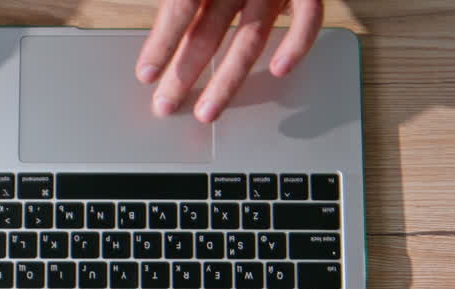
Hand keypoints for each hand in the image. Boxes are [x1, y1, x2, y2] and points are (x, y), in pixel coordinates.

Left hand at [136, 0, 323, 122]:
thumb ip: (185, 2)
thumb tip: (160, 34)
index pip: (180, 7)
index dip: (162, 42)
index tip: (146, 74)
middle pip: (209, 30)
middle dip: (184, 72)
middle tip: (166, 104)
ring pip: (250, 36)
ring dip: (227, 79)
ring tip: (208, 111)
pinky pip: (307, 18)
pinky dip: (296, 43)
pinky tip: (279, 69)